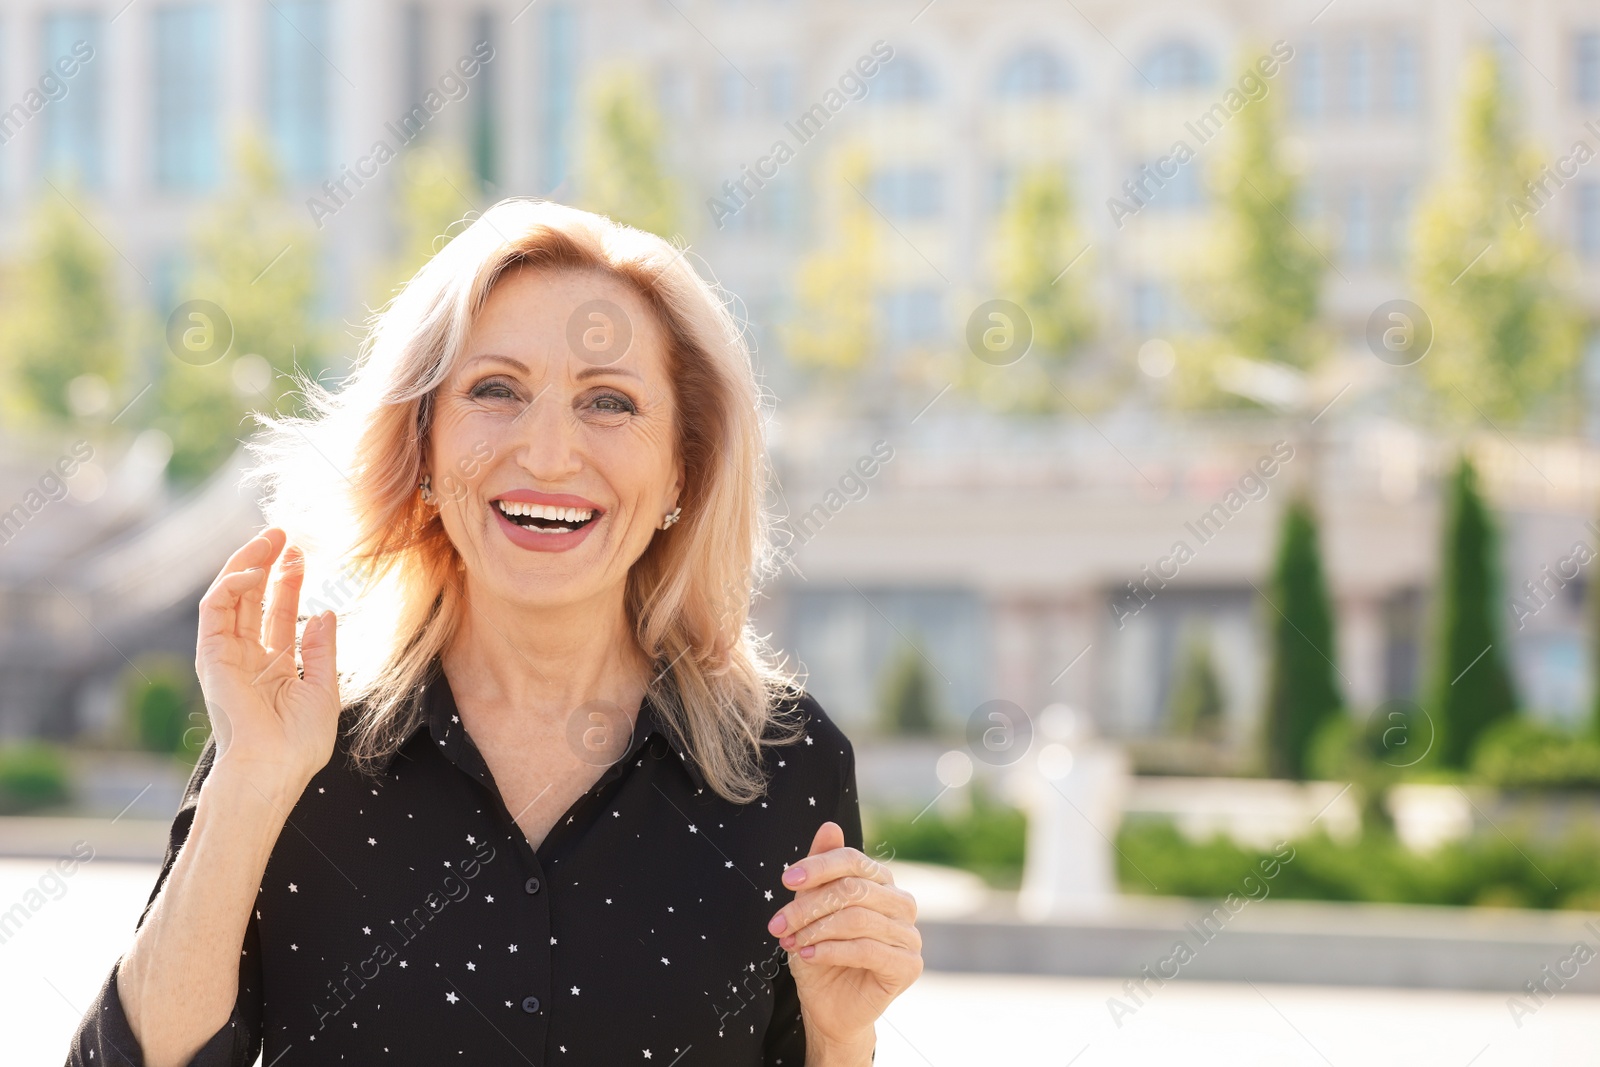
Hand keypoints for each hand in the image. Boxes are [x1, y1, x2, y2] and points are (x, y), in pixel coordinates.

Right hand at [196, 527, 339, 794]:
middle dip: (269, 564)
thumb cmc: (300, 741)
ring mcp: (227, 655)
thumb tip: (325, 612)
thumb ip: (321, 649)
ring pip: (231, 597)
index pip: (278, 613)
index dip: (289, 582)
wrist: (273, 767)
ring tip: (271, 537)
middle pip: (254, 599)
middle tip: (285, 534)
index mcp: (273, 666)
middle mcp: (247, 657)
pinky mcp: (211, 656)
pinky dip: (232, 584)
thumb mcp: (323, 688)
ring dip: (248, 563)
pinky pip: (215, 610)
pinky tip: (255, 569)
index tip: (302, 553)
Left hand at [767, 822, 922, 1057]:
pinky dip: (831, 951)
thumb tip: (829, 826)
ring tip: (791, 942)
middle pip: (853, 889)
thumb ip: (822, 869)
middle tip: (778, 924)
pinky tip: (808, 956)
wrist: (829, 1006)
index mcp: (882, 882)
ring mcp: (910, 935)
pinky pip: (868, 949)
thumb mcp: (812, 909)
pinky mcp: (909, 966)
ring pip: (858, 919)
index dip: (818, 866)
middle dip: (809, 906)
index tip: (786, 880)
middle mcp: (902, 904)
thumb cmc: (820, 954)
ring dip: (816, 931)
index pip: (853, 861)